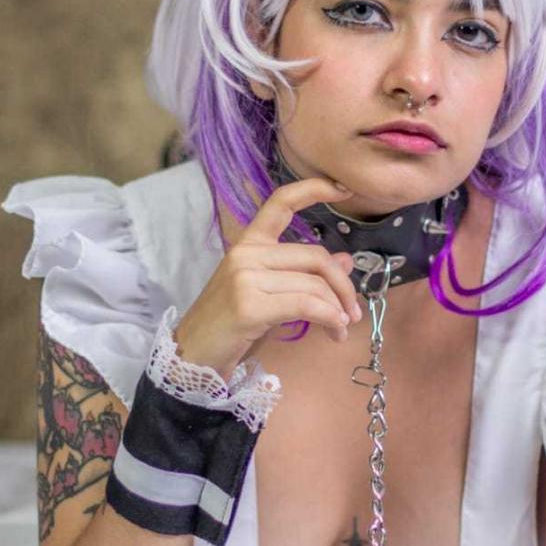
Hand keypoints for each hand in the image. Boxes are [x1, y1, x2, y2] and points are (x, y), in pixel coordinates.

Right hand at [173, 175, 364, 377]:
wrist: (193, 356)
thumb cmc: (230, 326)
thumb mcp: (271, 294)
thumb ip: (303, 276)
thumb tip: (346, 261)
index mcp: (249, 244)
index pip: (281, 203)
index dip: (315, 189)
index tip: (344, 189)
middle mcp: (246, 253)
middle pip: (316, 257)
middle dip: (343, 286)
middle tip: (353, 312)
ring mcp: (245, 277)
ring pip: (314, 285)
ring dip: (337, 311)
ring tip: (339, 330)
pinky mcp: (249, 305)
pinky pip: (305, 305)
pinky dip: (328, 318)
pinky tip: (333, 330)